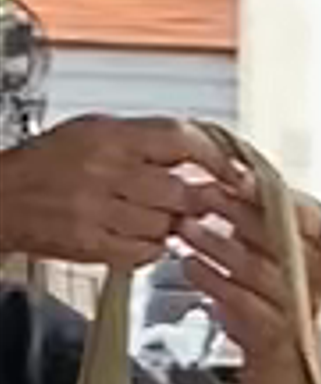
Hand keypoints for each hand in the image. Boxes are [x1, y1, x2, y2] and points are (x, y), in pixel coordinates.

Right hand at [0, 113, 239, 275]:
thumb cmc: (45, 163)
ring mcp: (98, 210)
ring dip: (169, 226)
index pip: (180, 140)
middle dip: (194, 201)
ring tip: (151, 216)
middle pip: (180, 191)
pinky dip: (149, 248)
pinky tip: (136, 236)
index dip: (216, 158)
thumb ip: (145, 141)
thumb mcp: (93, 131)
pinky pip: (144, 252)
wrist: (0, 196)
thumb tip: (199, 149)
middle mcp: (105, 171)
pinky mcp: (91, 244)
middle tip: (194, 202)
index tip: (234, 172)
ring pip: (165, 225)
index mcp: (109, 136)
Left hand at [166, 161, 320, 378]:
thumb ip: (254, 213)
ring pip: (257, 266)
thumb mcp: (267, 248)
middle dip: (232, 211)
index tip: (233, 175)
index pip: (304, 210)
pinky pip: (241, 300)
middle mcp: (319, 274)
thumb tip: (223, 168)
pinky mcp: (277, 334)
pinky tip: (188, 266)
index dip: (268, 192)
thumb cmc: (268, 295)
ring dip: (215, 244)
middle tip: (194, 195)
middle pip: (277, 233)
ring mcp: (300, 305)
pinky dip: (211, 280)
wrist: (282, 364)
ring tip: (184, 230)